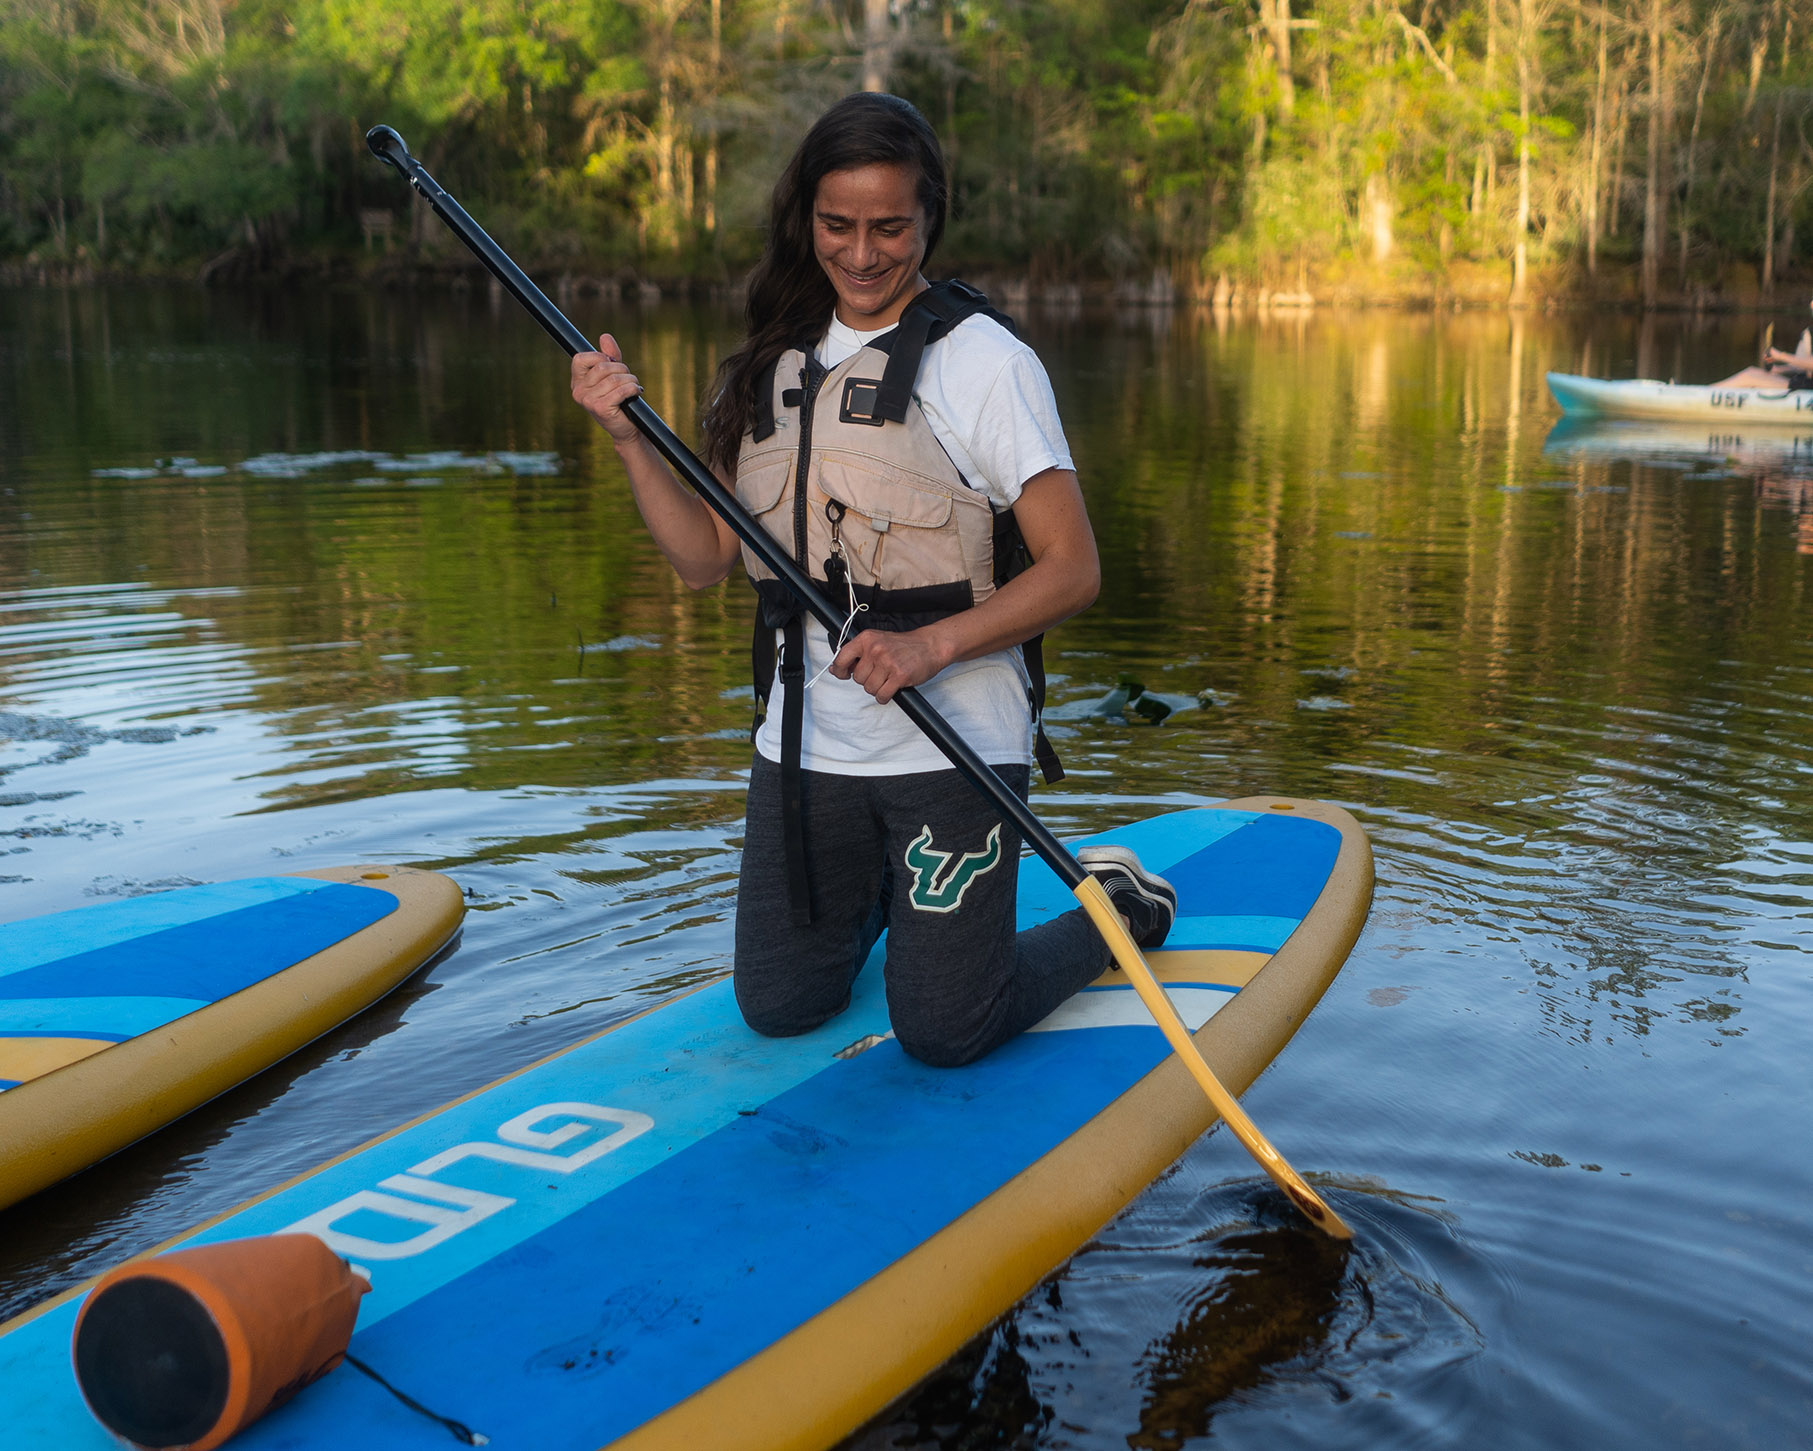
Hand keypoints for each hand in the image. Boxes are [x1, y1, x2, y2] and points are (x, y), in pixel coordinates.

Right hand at [571, 334, 643, 446]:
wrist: (626, 428)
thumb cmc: (619, 400)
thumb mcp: (612, 375)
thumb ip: (609, 356)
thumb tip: (605, 336)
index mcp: (577, 382)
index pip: (581, 358)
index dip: (599, 357)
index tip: (612, 365)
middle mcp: (578, 392)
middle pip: (602, 367)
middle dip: (621, 369)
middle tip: (629, 378)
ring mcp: (588, 401)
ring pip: (613, 378)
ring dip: (630, 379)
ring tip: (635, 385)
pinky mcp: (601, 408)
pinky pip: (620, 390)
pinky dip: (633, 388)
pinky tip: (637, 392)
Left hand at [830, 627, 951, 703]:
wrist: (930, 645)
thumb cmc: (904, 645)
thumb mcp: (877, 641)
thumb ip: (857, 654)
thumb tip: (836, 669)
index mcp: (867, 639)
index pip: (842, 658)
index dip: (840, 670)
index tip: (844, 674)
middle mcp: (875, 649)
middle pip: (858, 678)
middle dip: (867, 680)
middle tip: (880, 673)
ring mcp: (887, 663)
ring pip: (869, 689)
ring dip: (878, 689)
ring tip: (888, 679)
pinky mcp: (899, 676)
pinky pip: (882, 696)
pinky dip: (884, 697)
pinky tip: (891, 689)